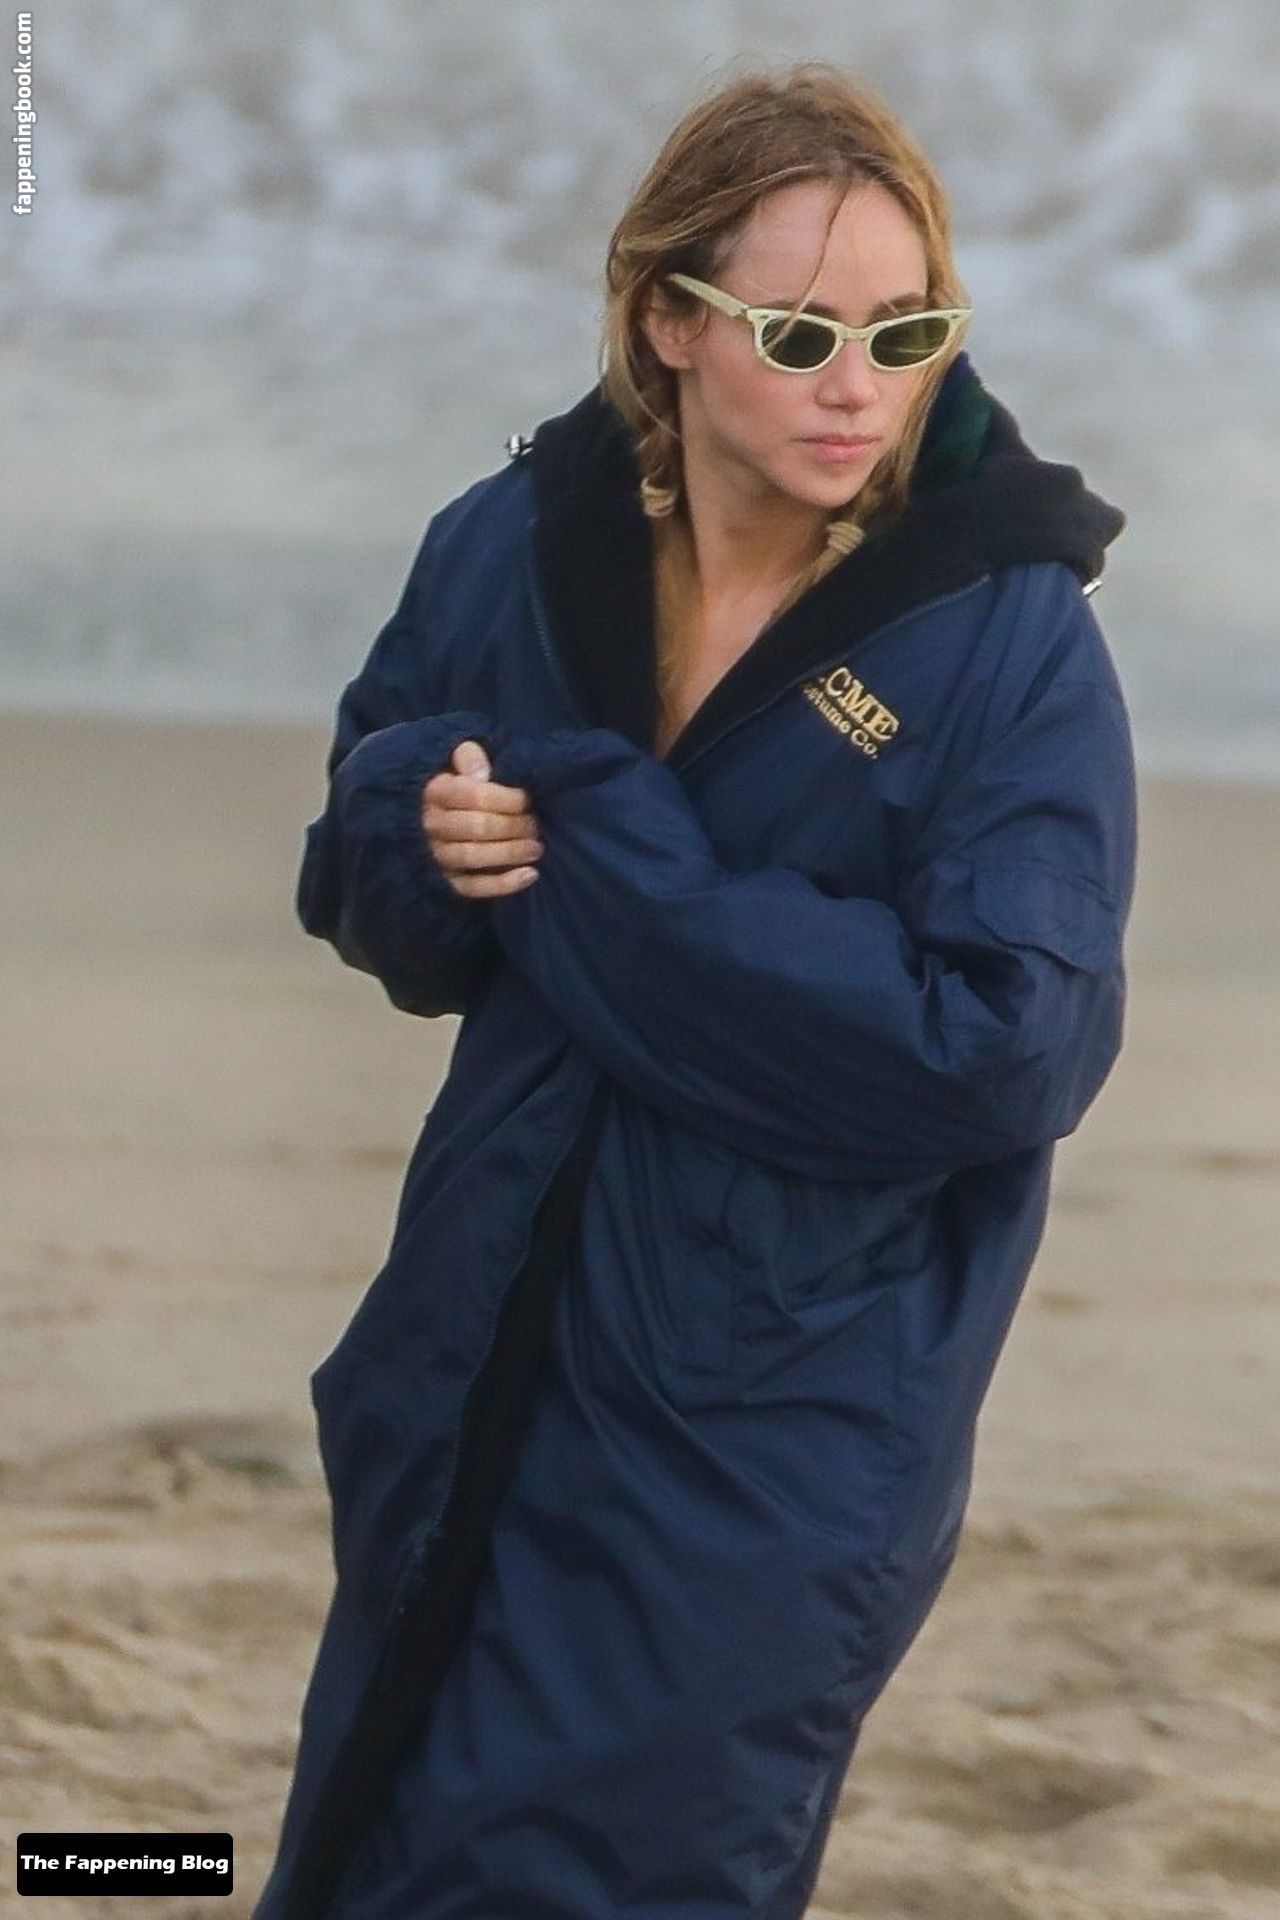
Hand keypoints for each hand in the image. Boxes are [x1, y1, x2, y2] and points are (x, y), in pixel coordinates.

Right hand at [421, 739, 543, 897]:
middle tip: (535, 825)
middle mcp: (430, 824)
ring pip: (473, 857)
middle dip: (513, 826)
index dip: (506, 799)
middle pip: (477, 827)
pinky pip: (472, 888)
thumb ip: (468, 756)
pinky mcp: (444, 880)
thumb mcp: (456, 758)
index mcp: (434, 791)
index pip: (473, 795)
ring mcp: (435, 854)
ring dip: (510, 853)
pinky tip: (530, 875)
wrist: (428, 811)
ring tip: (536, 848)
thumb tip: (482, 773)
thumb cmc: (454, 781)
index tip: (526, 799)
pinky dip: (503, 885)